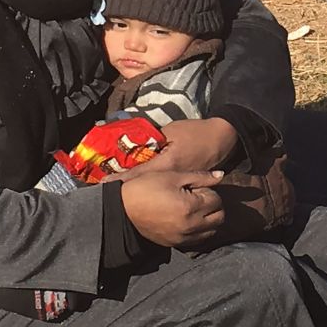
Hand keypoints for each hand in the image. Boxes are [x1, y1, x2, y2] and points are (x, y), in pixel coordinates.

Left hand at [100, 117, 237, 182]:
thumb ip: (153, 141)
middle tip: (107, 190)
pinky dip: (154, 188)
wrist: (221, 139)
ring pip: (154, 188)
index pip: (139, 174)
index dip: (121, 179)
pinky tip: (143, 191)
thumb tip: (135, 147)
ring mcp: (180, 185)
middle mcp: (172, 178)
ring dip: (138, 190)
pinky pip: (166, 188)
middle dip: (126, 188)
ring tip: (120, 195)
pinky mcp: (186, 187)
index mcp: (167, 164)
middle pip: (144, 185)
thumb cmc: (195, 132)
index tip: (105, 184)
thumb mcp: (171, 131)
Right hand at [121, 170, 224, 246]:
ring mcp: (183, 237)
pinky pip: (198, 240)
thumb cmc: (146, 187)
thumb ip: (200, 177)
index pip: (217, 201)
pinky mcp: (176, 244)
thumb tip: (221, 176)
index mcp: (191, 207)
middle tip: (199, 198)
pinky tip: (187, 220)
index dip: (208, 191)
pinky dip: (199, 231)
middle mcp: (191, 226)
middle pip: (219, 218)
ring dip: (209, 220)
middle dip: (214, 206)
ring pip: (211, 231)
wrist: (123, 208)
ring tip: (194, 209)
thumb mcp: (173, 177)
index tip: (196, 188)